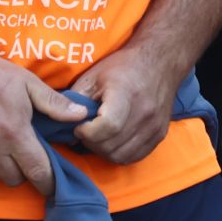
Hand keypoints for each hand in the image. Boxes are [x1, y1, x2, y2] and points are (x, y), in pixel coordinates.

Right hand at [0, 46, 87, 196]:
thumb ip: (54, 102)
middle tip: (21, 156)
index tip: (50, 183)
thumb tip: (81, 116)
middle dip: (23, 171)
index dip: (48, 182)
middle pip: (15, 178)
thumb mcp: (25, 82)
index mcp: (15, 133)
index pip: (38, 172)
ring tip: (0, 152)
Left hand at [70, 43, 186, 165]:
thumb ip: (76, 100)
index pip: (108, 126)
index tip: (77, 126)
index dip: (87, 132)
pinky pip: (135, 157)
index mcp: (126, 94)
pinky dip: (118, 154)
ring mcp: (155, 127)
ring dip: (102, 151)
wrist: (159, 64)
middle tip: (83, 132)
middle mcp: (145, 113)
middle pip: (112, 145)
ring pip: (122, 156)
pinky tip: (109, 141)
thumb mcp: (92, 77)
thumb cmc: (121, 67)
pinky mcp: (160, 135)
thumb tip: (61, 123)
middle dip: (90, 143)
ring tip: (95, 137)